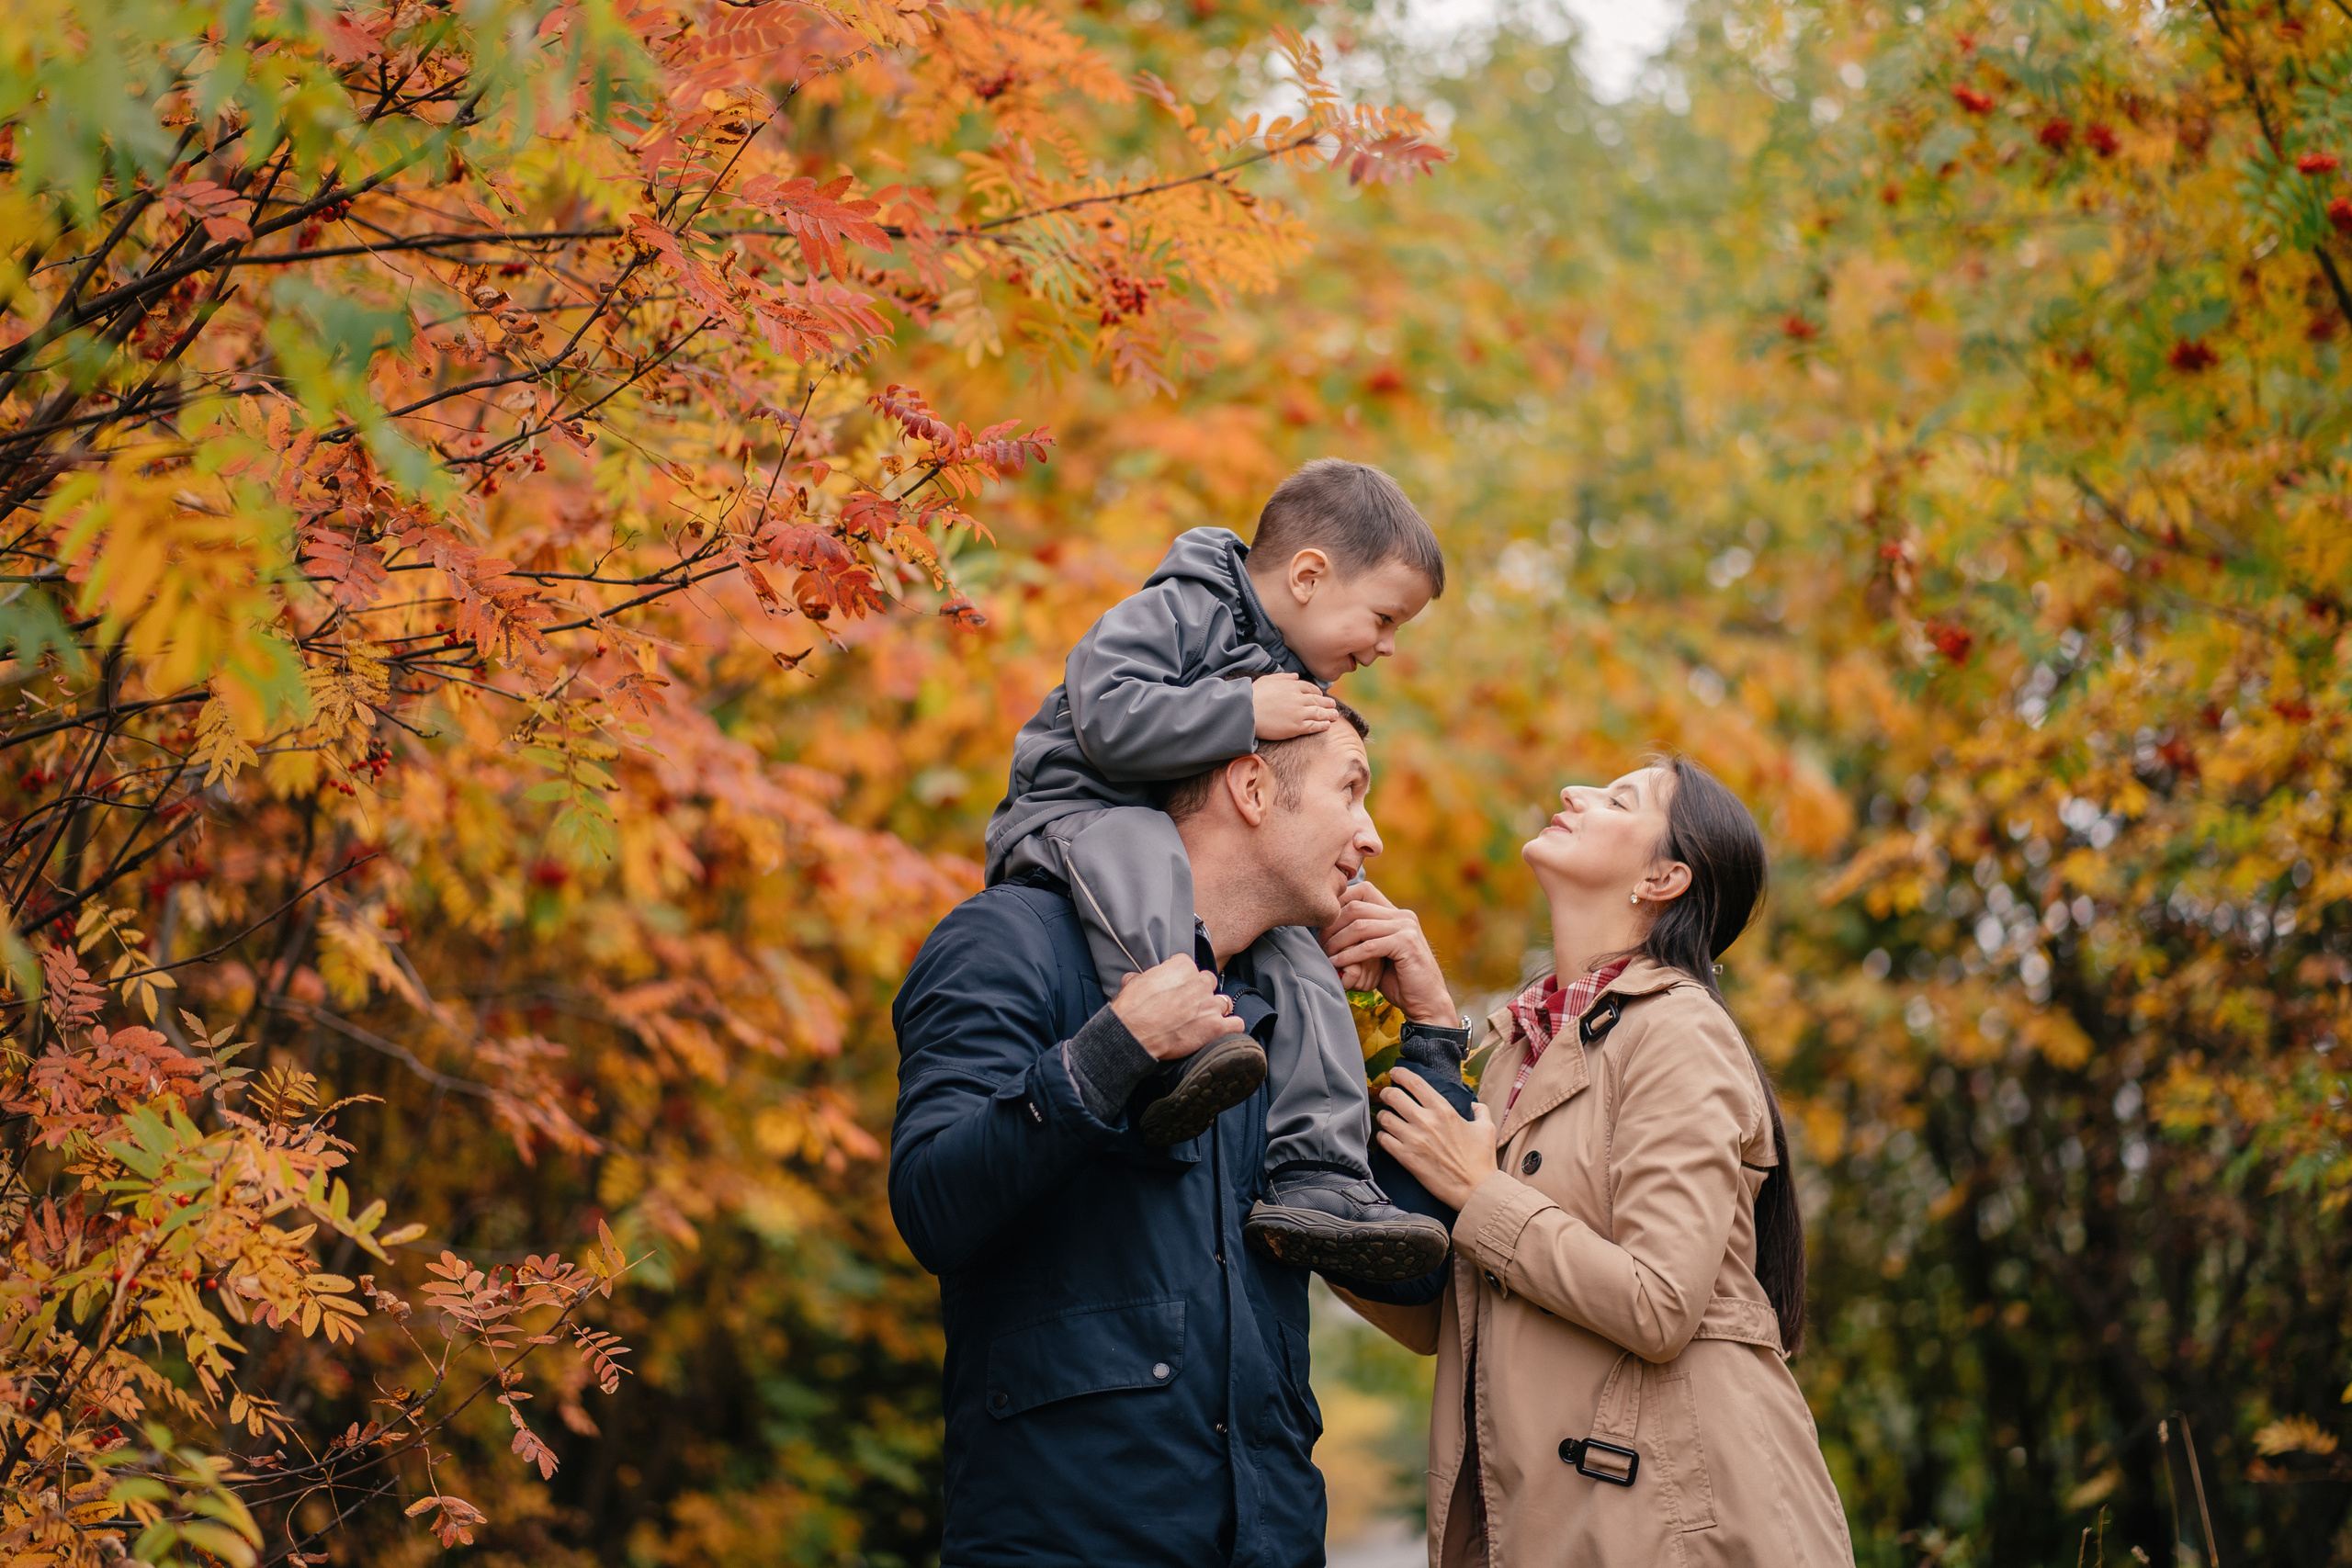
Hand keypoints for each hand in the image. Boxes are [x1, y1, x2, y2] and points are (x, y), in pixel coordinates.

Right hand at [1109, 954, 1245, 1061]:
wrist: (1134, 1034)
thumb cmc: (1131, 1010)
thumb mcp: (1132, 985)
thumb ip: (1139, 978)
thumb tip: (1134, 978)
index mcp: (1181, 967)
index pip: (1189, 965)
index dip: (1182, 979)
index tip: (1175, 989)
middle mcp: (1199, 983)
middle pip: (1209, 982)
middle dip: (1201, 993)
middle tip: (1188, 1006)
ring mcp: (1210, 1005)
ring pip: (1224, 1002)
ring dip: (1215, 1010)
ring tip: (1203, 1020)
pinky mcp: (1216, 1027)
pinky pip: (1236, 1024)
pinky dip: (1231, 1027)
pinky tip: (1221, 1031)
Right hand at [1251, 673, 1338, 739]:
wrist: (1247, 712)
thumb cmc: (1254, 695)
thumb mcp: (1269, 680)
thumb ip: (1284, 677)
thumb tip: (1296, 676)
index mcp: (1293, 686)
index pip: (1310, 688)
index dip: (1317, 692)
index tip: (1321, 695)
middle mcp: (1299, 699)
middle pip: (1318, 700)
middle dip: (1327, 703)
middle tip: (1333, 705)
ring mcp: (1299, 713)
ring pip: (1319, 713)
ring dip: (1329, 714)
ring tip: (1335, 715)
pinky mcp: (1296, 727)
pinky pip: (1314, 726)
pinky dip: (1322, 725)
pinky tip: (1327, 725)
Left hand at [1320, 881, 1457, 1025]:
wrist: (1427, 1002)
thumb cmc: (1399, 980)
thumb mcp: (1379, 953)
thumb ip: (1364, 937)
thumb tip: (1330, 928)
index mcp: (1397, 913)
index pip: (1363, 890)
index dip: (1339, 902)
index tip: (1323, 924)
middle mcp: (1403, 915)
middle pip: (1356, 907)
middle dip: (1333, 925)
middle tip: (1320, 943)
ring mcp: (1407, 928)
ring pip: (1359, 926)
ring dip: (1337, 941)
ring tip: (1326, 955)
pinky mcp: (1407, 944)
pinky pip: (1369, 946)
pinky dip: (1349, 955)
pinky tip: (1337, 964)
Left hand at [1376, 1067, 1499, 1210]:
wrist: (1475, 1189)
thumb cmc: (1481, 1159)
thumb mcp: (1487, 1128)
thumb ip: (1480, 1110)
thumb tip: (1473, 1104)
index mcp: (1443, 1110)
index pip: (1415, 1083)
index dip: (1400, 1074)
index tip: (1395, 1072)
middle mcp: (1426, 1121)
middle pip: (1393, 1096)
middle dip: (1386, 1093)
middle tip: (1386, 1095)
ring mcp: (1414, 1140)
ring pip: (1384, 1117)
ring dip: (1383, 1115)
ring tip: (1385, 1116)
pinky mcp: (1406, 1158)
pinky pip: (1383, 1140)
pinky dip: (1382, 1136)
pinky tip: (1387, 1136)